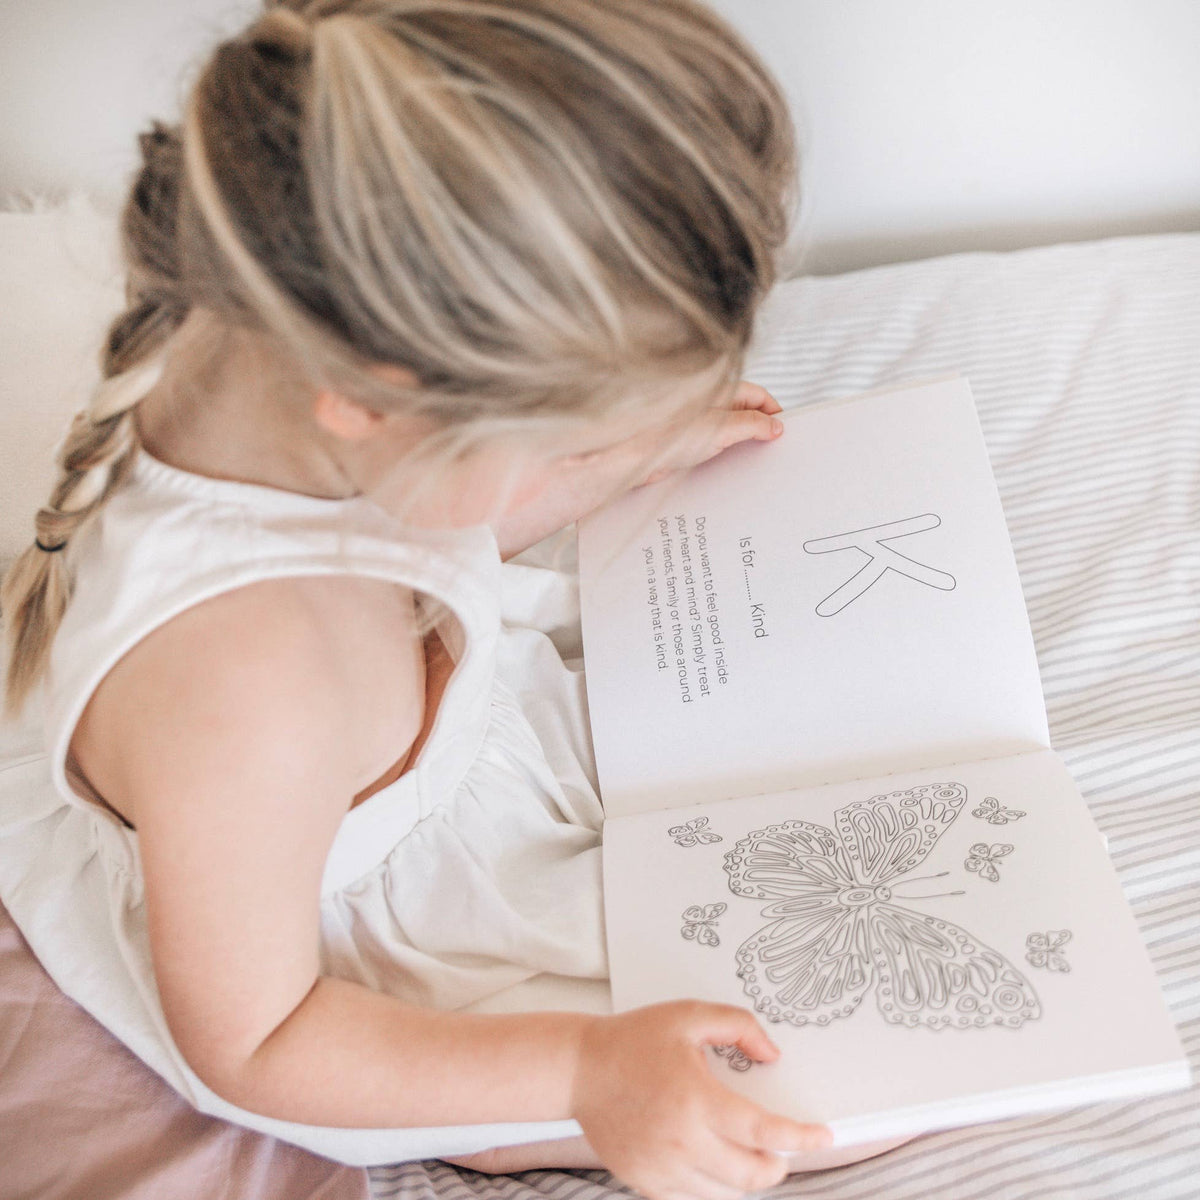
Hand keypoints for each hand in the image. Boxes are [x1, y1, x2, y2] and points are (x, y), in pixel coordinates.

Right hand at [569, 1001, 831, 1199]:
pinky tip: (711, 1164)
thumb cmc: (633, 1040)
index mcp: (696, 1100)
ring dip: (744, 1178)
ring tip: (746, 1155)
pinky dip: (711, 1187)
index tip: (822, 1136)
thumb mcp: (688, 1016)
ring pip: (724, 1194)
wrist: (579, 1069)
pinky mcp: (646, 1181)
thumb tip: (772, 1055)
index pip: (763, 1132)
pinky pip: (691, 1199)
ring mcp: (662, 1167)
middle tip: (782, 1151)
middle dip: (776, 1165)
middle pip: (750, 1175)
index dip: (800, 1138)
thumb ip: (738, 1026)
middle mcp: (682, 1141)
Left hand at [634, 381, 783, 486]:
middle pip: (748, 410)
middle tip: (772, 443)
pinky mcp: (694, 440)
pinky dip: (731, 451)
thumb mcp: (722, 428)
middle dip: (762, 426)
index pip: (758, 395)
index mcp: (721, 392)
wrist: (638, 458)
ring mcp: (703, 422)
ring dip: (746, 440)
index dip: (773, 410)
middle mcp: (712, 403)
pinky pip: (721, 442)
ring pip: (735, 428)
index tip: (783, 428)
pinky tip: (731, 462)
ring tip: (753, 455)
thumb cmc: (670, 437)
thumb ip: (752, 424)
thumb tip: (774, 425)